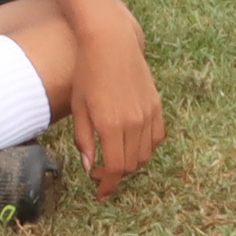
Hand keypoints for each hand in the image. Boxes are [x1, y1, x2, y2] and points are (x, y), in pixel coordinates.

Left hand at [68, 17, 164, 192]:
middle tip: (100, 174)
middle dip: (115, 175)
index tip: (100, 193)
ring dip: (131, 163)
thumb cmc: (88, 72)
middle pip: (130, 164)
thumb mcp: (79, 106)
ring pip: (145, 154)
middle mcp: (134, 123)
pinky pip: (157, 137)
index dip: (107, 185)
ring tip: (114, 159)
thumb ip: (84, 139)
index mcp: (111, 125)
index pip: (114, 168)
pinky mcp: (157, 106)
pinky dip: (146, 148)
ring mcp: (148, 114)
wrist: (110, 42)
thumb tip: (90, 167)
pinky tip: (132, 145)